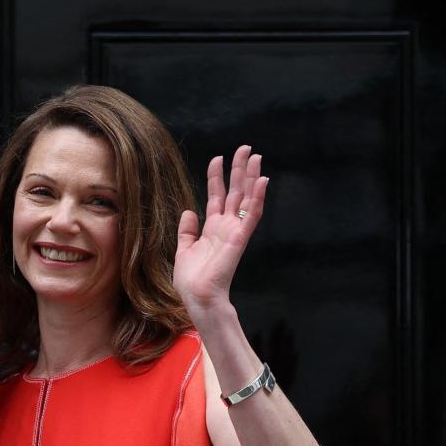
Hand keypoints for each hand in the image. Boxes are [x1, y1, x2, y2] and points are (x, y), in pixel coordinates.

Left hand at [173, 146, 267, 313]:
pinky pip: (252, 215)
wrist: (198, 297)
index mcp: (212, 228)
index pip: (217, 196)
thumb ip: (187, 230)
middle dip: (239, 170)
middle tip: (245, 149)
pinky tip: (262, 180)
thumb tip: (188, 211)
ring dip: (251, 177)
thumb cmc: (191, 279)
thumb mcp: (183, 249)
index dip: (217, 177)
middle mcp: (226, 227)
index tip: (218, 158)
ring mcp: (235, 231)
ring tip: (255, 156)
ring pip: (246, 198)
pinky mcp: (240, 238)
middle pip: (235, 192)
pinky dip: (258, 198)